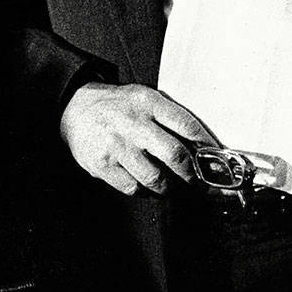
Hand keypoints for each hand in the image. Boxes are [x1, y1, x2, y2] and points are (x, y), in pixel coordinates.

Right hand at [59, 82, 216, 195]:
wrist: (75, 108)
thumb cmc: (118, 106)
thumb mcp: (145, 99)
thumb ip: (170, 117)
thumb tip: (201, 146)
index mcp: (149, 103)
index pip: (187, 125)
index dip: (206, 146)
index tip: (216, 160)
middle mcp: (134, 124)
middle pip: (175, 155)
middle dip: (193, 174)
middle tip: (199, 181)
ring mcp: (117, 146)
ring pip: (155, 178)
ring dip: (170, 188)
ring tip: (174, 186)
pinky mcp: (103, 165)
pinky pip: (133, 188)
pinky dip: (146, 192)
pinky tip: (149, 186)